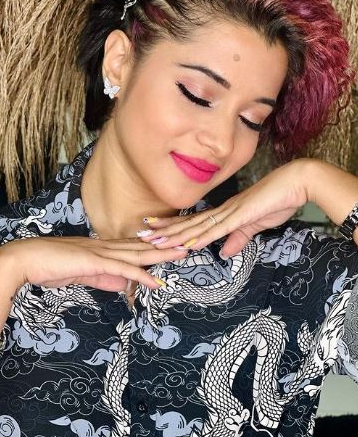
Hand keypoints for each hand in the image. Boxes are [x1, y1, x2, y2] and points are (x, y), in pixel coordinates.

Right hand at [0, 235, 187, 291]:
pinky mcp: (94, 261)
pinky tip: (156, 282)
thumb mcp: (82, 275)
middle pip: (142, 247)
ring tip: (183, 254)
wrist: (25, 259)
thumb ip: (103, 278)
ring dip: (162, 255)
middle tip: (190, 243)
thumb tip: (123, 286)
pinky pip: (122, 269)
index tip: (172, 246)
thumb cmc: (49, 266)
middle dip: (167, 246)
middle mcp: (105, 246)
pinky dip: (141, 276)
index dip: (155, 247)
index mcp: (102, 248)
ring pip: (138, 254)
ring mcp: (100, 252)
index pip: (134, 248)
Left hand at [139, 160, 308, 256]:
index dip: (174, 228)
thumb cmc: (278, 201)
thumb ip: (239, 238)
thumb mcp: (256, 225)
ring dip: (174, 234)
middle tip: (141, 233)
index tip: (156, 230)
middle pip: (188, 223)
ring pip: (196, 227)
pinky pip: (216, 229)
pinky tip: (186, 243)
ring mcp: (229, 213)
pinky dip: (200, 237)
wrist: (295, 184)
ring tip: (153, 239)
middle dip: (164, 230)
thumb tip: (224, 253)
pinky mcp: (240, 216)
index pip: (194, 223)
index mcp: (224, 214)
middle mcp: (221, 212)